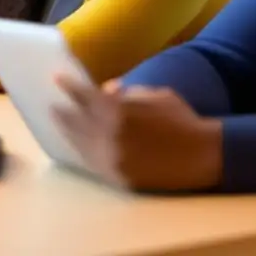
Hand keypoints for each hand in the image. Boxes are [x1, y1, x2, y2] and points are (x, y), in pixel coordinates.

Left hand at [52, 77, 221, 191]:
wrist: (203, 155)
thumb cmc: (180, 119)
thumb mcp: (154, 95)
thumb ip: (127, 94)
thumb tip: (106, 91)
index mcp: (118, 111)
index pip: (83, 95)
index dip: (69, 86)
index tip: (56, 78)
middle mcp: (110, 136)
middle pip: (75, 122)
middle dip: (62, 112)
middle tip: (52, 105)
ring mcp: (113, 159)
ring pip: (81, 144)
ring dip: (69, 132)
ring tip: (60, 124)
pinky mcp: (119, 178)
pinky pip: (94, 162)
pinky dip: (84, 151)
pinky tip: (79, 145)